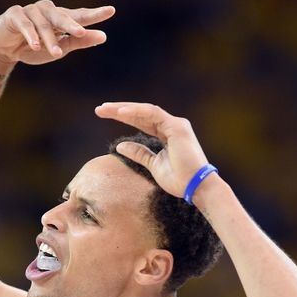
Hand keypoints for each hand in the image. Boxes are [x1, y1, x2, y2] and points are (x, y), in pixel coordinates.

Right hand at [0, 0, 114, 64]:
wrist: (3, 49)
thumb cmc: (32, 47)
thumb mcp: (59, 48)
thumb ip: (79, 42)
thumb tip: (103, 36)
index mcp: (60, 18)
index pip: (80, 15)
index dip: (95, 14)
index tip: (111, 10)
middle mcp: (47, 11)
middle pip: (63, 16)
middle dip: (72, 25)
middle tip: (82, 33)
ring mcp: (31, 11)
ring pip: (44, 25)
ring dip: (49, 40)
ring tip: (56, 53)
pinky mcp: (14, 14)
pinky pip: (25, 25)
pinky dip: (30, 35)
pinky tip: (34, 45)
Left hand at [95, 102, 210, 198]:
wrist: (196, 187)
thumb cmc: (179, 180)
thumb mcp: (153, 165)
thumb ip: (139, 154)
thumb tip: (120, 146)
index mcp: (167, 134)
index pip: (142, 121)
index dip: (124, 118)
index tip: (104, 116)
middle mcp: (172, 126)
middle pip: (141, 114)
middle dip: (119, 110)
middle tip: (99, 109)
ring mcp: (175, 125)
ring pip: (145, 111)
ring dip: (124, 109)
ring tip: (105, 109)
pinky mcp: (177, 127)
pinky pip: (153, 114)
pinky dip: (136, 112)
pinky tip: (120, 112)